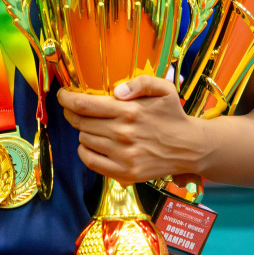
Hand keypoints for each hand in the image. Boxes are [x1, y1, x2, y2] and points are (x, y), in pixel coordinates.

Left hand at [58, 77, 205, 183]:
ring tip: (93, 126)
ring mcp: (123, 155)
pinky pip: (90, 161)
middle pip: (80, 122)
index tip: (62, 95)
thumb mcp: (164, 89)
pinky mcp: (125, 172)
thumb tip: (117, 90)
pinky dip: (84, 151)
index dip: (66, 98)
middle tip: (74, 109)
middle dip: (71, 113)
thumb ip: (140, 82)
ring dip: (83, 131)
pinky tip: (92, 144)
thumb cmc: (173, 115)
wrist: (191, 147)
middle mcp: (123, 134)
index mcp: (129, 111)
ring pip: (84, 139)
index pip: (84, 104)